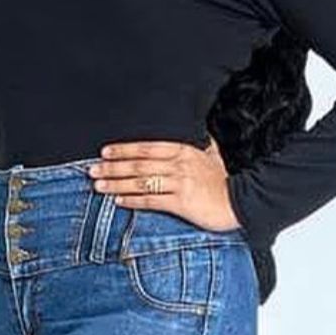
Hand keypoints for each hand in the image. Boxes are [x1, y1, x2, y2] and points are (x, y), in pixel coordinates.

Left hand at [87, 136, 241, 233]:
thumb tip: (200, 131)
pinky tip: (119, 202)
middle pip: (138, 164)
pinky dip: (133, 200)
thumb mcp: (214, 155)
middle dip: (112, 167)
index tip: (105, 152)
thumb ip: (202, 143)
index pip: (146, 147)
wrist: (242, 202)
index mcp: (184, 151)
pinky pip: (151, 200)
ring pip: (141, 181)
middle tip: (92, 170)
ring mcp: (180, 183)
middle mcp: (179, 165)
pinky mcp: (181, 203)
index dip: (123, 149)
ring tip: (98, 186)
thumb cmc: (225, 181)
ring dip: (117, 184)